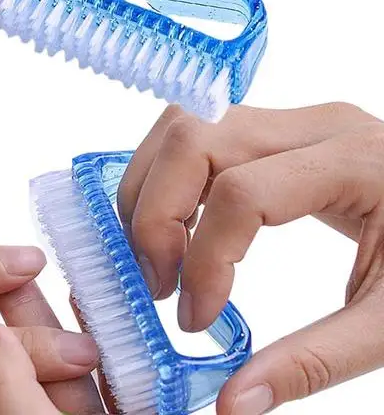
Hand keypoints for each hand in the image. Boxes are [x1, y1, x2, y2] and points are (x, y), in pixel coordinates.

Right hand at [118, 103, 383, 413]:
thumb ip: (313, 360)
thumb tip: (233, 402)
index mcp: (354, 162)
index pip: (243, 193)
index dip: (204, 258)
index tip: (198, 318)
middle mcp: (315, 125)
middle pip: (195, 139)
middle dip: (156, 213)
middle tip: (158, 282)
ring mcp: (293, 118)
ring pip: (185, 125)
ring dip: (152, 188)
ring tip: (158, 254)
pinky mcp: (277, 128)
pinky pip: (200, 133)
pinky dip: (170, 177)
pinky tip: (178, 227)